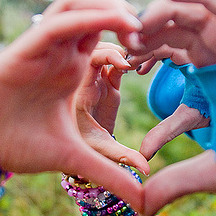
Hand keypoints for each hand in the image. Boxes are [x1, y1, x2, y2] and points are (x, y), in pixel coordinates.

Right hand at [0, 0, 144, 209]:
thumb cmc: (20, 146)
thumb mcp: (76, 157)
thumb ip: (109, 173)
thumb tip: (144, 202)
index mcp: (73, 70)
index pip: (107, 37)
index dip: (133, 37)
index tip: (153, 52)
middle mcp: (61, 54)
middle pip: (95, 9)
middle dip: (126, 13)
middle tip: (149, 32)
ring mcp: (44, 48)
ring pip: (76, 3)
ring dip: (107, 5)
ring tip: (134, 24)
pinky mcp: (24, 49)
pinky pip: (58, 22)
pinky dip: (86, 16)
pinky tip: (110, 22)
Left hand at [75, 42, 149, 174]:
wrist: (69, 152)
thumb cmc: (81, 153)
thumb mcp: (100, 152)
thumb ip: (123, 157)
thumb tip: (146, 169)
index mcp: (79, 91)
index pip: (89, 59)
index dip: (107, 55)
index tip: (126, 64)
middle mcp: (83, 80)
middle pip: (94, 45)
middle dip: (116, 45)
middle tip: (135, 54)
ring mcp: (94, 79)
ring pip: (103, 48)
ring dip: (121, 50)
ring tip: (139, 58)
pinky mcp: (105, 83)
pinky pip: (113, 61)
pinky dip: (125, 59)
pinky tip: (138, 66)